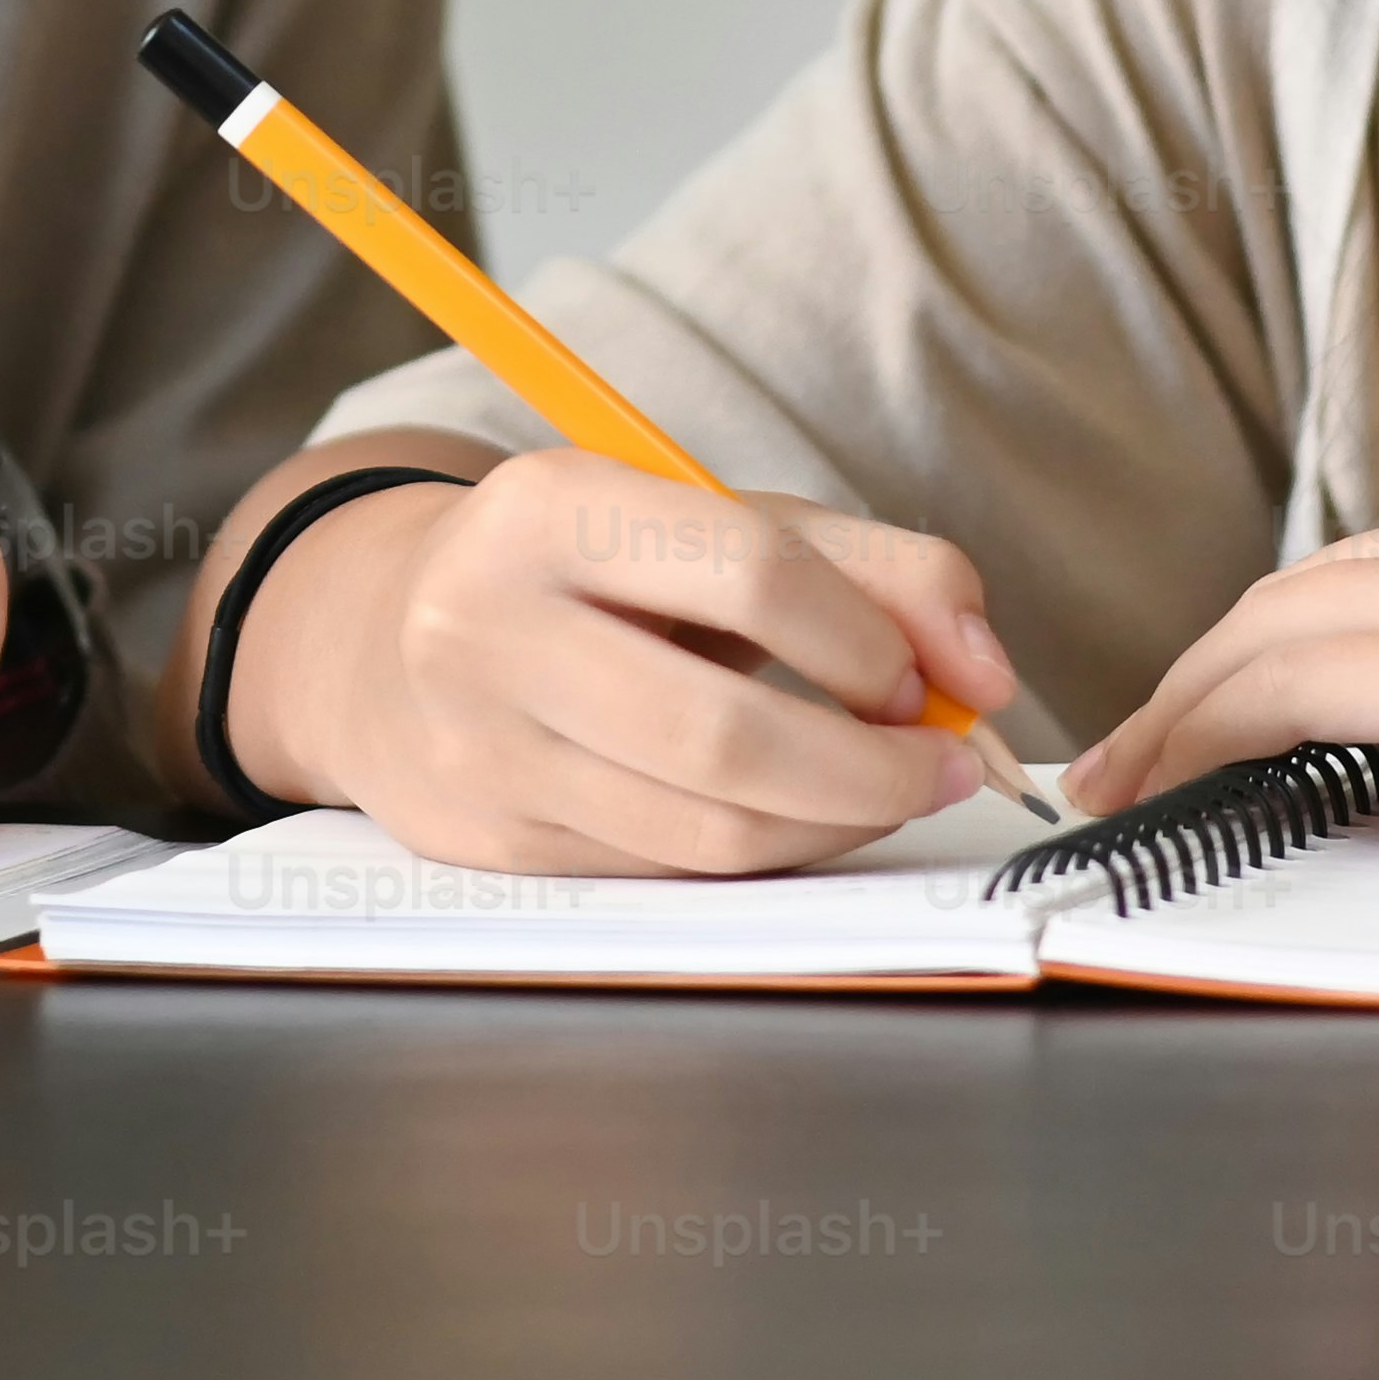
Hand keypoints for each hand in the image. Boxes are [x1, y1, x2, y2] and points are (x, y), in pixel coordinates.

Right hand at [268, 441, 1015, 875]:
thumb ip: (875, 569)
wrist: (389, 640)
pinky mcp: (490, 841)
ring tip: (886, 790)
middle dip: (872, 769)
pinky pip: (669, 871)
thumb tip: (989, 674)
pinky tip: (796, 815)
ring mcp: (480, 747)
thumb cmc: (593, 573)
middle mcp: (487, 626)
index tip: (924, 676)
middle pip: (725, 736)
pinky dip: (764, 852)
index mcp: (547, 508)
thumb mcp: (716, 522)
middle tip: (945, 765)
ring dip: (834, 825)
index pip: (753, 574)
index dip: (871, 640)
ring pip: (704, 831)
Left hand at [1055, 471, 1378, 876]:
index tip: (1195, 717)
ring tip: (1121, 786)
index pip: (1348, 583)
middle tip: (1122, 759)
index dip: (1253, 654)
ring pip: (1268, 635)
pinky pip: (1291, 689)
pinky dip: (1208, 734)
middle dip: (1190, 682)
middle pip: (1286, 599)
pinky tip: (1168, 786)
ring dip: (1177, 712)